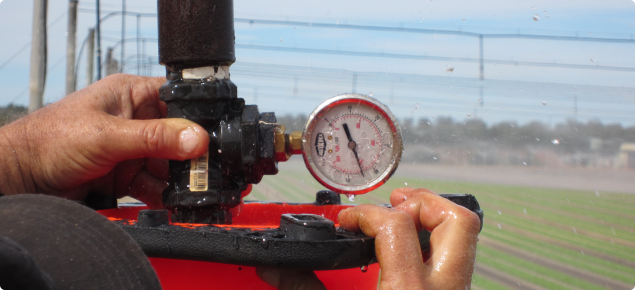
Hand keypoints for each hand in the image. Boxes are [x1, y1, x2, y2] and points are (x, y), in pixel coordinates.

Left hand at [0, 74, 208, 206]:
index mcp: (132, 95)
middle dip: (191, 156)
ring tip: (192, 190)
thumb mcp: (107, 135)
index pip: (178, 99)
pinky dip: (166, 195)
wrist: (20, 179)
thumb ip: (154, 138)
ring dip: (180, 179)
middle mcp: (137, 121)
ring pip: (170, 165)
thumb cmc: (49, 140)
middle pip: (180, 137)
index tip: (214, 136)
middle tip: (205, 171)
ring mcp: (133, 150)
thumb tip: (195, 138)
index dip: (198, 115)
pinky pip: (156, 185)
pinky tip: (174, 201)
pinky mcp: (127, 175)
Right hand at [256, 188, 479, 289]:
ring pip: (465, 243)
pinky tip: (408, 258)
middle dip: (426, 202)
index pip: (396, 227)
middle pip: (458, 223)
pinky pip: (455, 267)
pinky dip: (434, 250)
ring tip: (403, 221)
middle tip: (396, 201)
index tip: (346, 222)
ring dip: (435, 222)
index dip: (364, 213)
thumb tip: (277, 270)